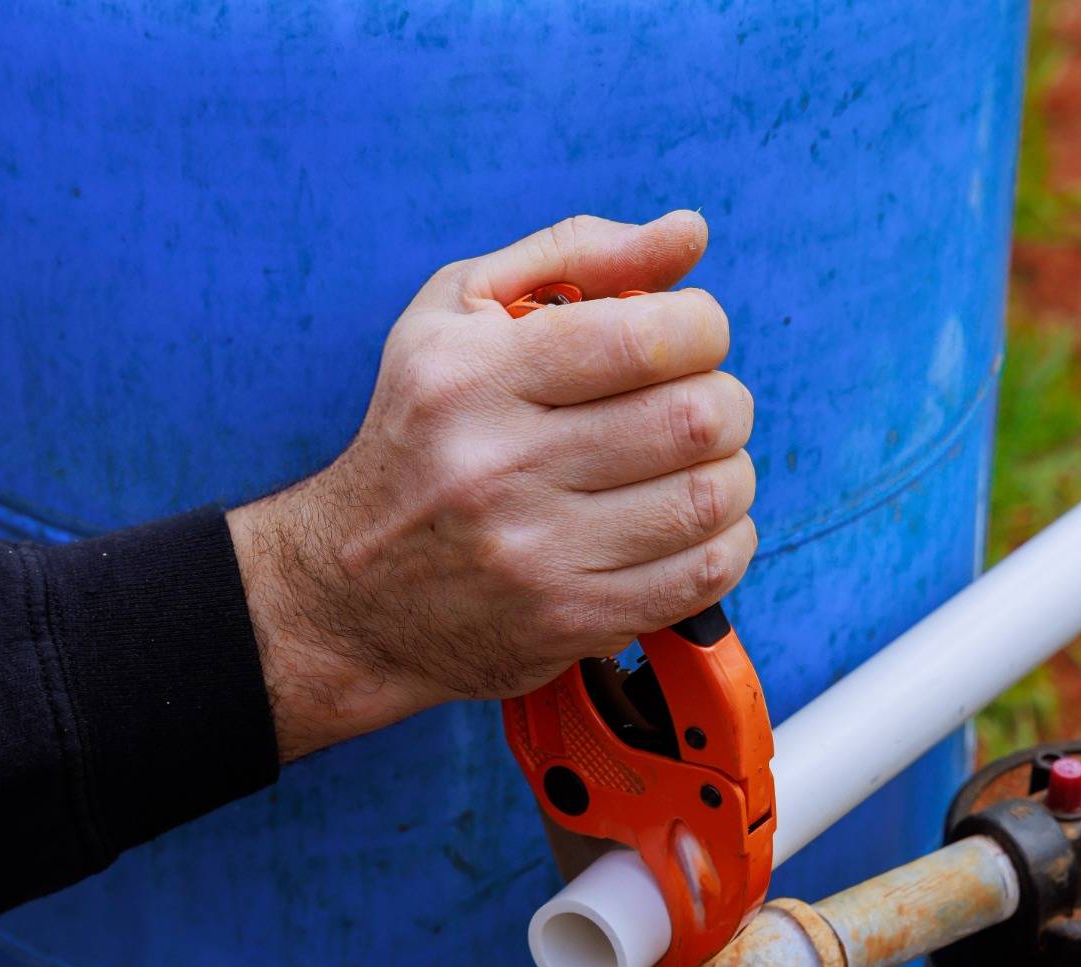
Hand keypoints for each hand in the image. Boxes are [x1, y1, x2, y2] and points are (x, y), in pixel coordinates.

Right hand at [228, 211, 757, 761]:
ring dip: (729, 474)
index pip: (649, 336)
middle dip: (725, 400)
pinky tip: (688, 526)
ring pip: (709, 498)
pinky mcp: (568, 620)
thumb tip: (689, 232)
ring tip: (694, 467)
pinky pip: (703, 575)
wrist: (351, 591)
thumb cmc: (422, 431)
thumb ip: (577, 256)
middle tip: (701, 405)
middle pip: (696, 418)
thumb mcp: (459, 314)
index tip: (686, 339)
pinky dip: (725, 543)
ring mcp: (536, 553)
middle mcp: (499, 466)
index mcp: (473, 375)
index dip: (701, 327)